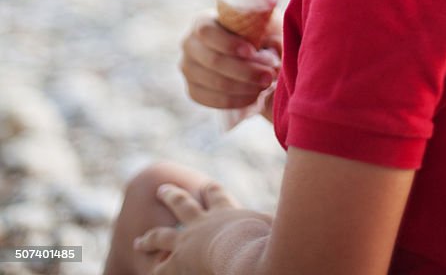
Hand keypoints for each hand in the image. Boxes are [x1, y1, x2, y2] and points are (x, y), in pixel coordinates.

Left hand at [133, 182, 270, 274]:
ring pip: (162, 235)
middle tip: (161, 190)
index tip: (206, 185)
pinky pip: (159, 269)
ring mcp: (186, 240)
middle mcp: (202, 221)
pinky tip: (146, 274)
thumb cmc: (262, 239)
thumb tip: (299, 216)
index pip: (217, 196)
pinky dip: (153, 271)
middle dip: (172, 196)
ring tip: (139, 241)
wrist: (240, 252)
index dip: (211, 191)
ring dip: (150, 238)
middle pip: (182, 204)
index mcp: (225, 211)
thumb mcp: (273, 225)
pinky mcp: (176, 261)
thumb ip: (277, 221)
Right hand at [179, 11, 281, 110]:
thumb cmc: (255, 31)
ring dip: (244, 87)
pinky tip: (254, 96)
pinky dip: (235, 100)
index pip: (206, 32)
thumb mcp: (260, 23)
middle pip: (213, 61)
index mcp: (202, 21)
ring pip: (214, 83)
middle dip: (244, 71)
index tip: (252, 52)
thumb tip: (274, 45)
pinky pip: (212, 100)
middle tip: (269, 74)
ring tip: (265, 84)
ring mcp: (188, 69)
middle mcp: (189, 44)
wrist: (246, 52)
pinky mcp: (193, 90)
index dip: (228, 43)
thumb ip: (265, 29)